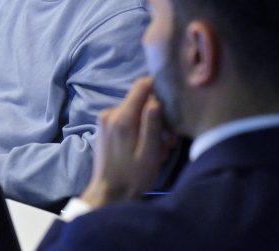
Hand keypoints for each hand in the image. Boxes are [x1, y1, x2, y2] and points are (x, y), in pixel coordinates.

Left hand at [80, 76, 169, 208]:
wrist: (108, 192)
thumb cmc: (133, 176)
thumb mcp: (150, 153)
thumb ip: (152, 125)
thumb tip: (156, 100)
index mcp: (121, 117)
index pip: (141, 86)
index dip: (159, 87)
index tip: (172, 100)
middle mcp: (110, 112)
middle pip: (140, 100)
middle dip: (157, 115)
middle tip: (167, 141)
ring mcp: (105, 119)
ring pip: (135, 111)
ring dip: (149, 125)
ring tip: (156, 149)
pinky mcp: (105, 126)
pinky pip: (127, 119)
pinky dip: (139, 129)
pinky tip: (144, 148)